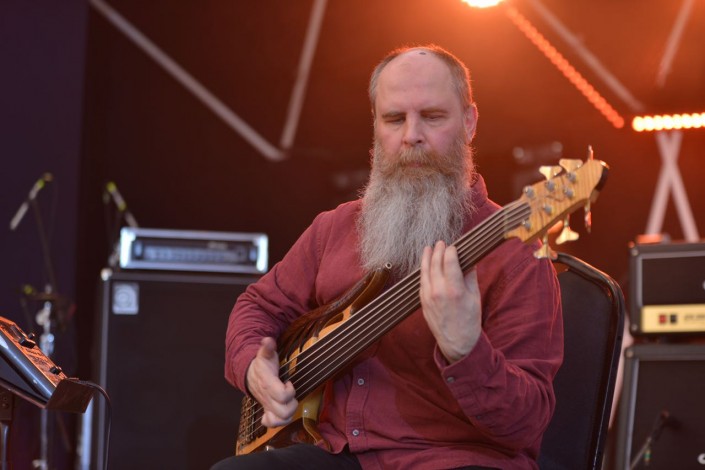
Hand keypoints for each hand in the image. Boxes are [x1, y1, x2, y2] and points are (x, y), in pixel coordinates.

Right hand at [246, 337, 297, 427]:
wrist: (249, 374)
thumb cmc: (262, 364)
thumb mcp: (265, 354)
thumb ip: (267, 348)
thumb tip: (267, 340)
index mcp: (268, 384)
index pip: (282, 395)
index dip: (290, 390)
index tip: (288, 382)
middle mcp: (267, 397)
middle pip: (284, 411)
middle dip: (292, 404)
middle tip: (290, 393)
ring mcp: (267, 405)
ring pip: (280, 420)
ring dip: (288, 413)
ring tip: (289, 402)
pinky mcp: (267, 410)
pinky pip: (272, 424)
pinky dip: (279, 422)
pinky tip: (280, 412)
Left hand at [420, 241, 481, 362]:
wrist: (457, 343)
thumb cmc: (469, 320)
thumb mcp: (475, 297)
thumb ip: (470, 277)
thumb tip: (469, 260)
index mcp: (455, 290)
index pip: (449, 262)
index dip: (450, 251)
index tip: (453, 246)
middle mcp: (439, 292)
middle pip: (435, 264)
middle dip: (438, 251)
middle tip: (441, 243)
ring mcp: (428, 297)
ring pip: (425, 271)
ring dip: (426, 258)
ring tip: (428, 248)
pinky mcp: (422, 302)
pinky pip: (421, 282)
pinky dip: (423, 271)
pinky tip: (425, 265)